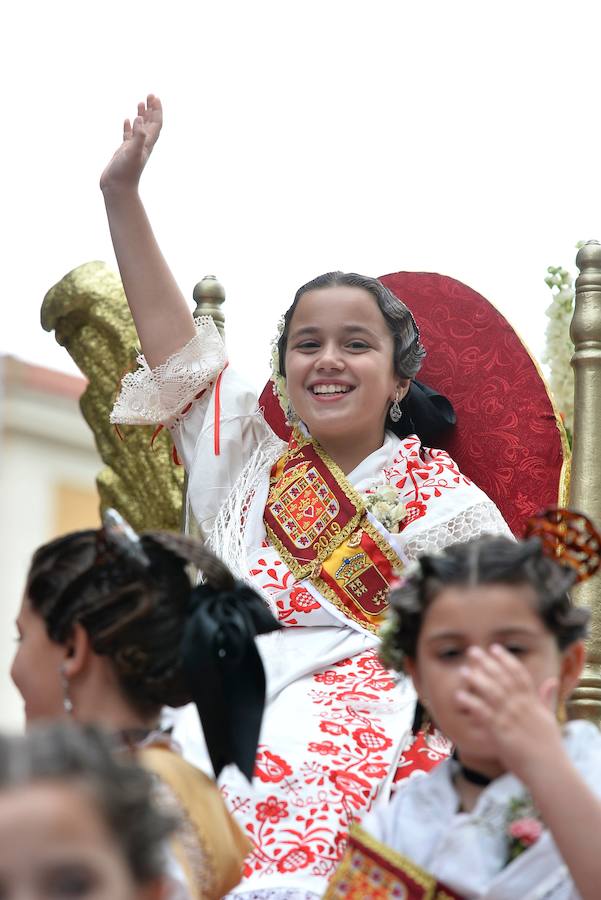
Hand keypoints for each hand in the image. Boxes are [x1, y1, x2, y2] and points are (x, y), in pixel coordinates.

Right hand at [100, 95, 162, 192]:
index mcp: (147, 144)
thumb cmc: (126, 173)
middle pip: (150, 124)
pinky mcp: (124, 152)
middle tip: (150, 95)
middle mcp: (142, 145)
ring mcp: (133, 148)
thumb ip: (138, 136)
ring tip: (140, 103)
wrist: (117, 189)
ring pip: (139, 128)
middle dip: (151, 109)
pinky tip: (127, 120)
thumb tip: (140, 119)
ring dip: (141, 115)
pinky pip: (128, 136)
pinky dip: (129, 126)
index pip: (156, 124)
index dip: (157, 110)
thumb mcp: (133, 152)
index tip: (155, 97)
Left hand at [456, 644, 562, 781]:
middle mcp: (521, 707)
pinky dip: (471, 703)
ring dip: (477, 680)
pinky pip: (483, 714)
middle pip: (502, 679)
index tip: (494, 647)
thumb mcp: (549, 718)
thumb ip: (546, 699)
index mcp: (532, 702)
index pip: (519, 674)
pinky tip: (459, 696)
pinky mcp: (501, 732)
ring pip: (492, 693)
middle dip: (487, 663)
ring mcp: (511, 718)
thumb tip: (552, 681)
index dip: (506, 659)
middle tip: (472, 651)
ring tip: (463, 670)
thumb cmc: (549, 747)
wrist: (549, 770)